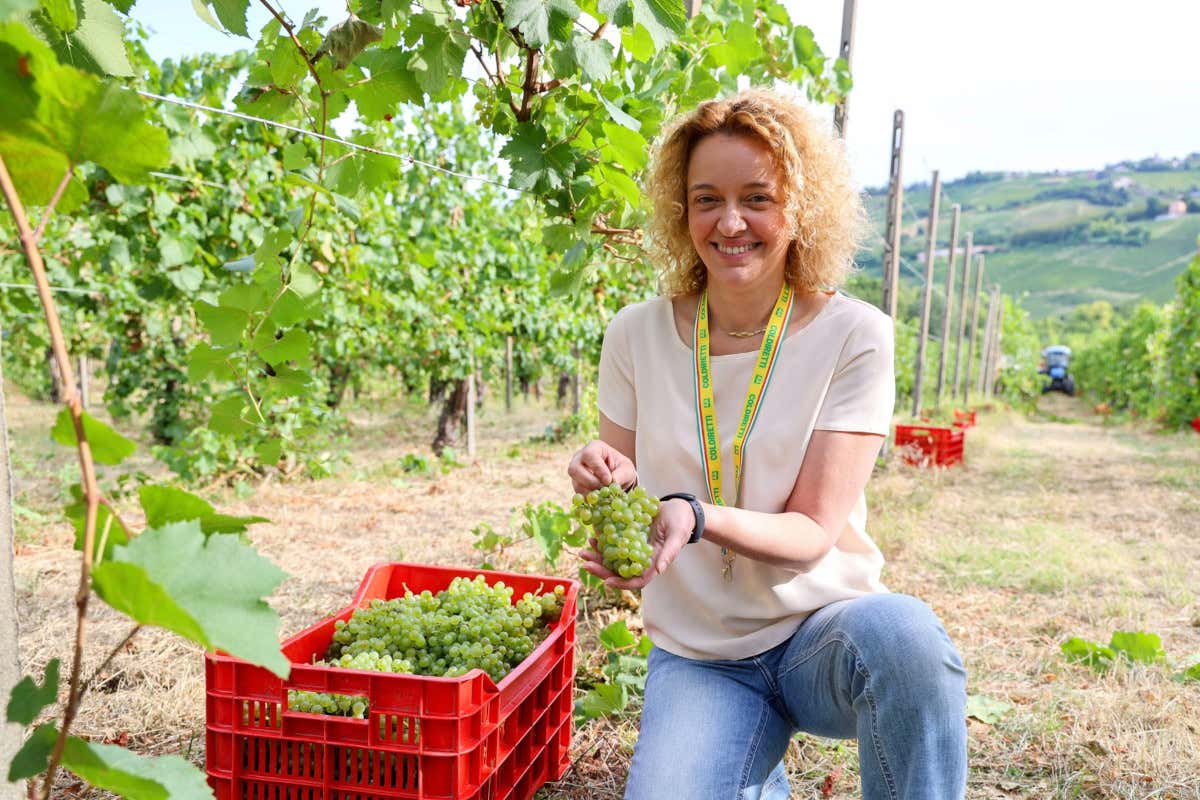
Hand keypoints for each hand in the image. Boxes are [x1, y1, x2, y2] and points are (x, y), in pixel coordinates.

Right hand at [567, 439, 636, 493]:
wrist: (617, 477)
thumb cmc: (621, 468)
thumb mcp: (627, 468)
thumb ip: (622, 473)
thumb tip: (613, 481)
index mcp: (594, 447)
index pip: (589, 455)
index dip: (598, 469)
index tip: (608, 480)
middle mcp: (580, 458)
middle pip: (574, 469)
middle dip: (591, 482)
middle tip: (604, 488)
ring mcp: (575, 471)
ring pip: (575, 483)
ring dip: (590, 492)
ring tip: (604, 495)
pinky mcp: (576, 484)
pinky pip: (577, 494)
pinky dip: (589, 499)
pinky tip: (599, 499)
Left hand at [578, 498, 695, 589]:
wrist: (679, 507)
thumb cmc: (682, 522)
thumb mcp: (677, 536)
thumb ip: (669, 552)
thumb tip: (660, 570)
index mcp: (653, 563)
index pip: (636, 580)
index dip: (622, 583)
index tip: (607, 581)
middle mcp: (640, 558)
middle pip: (619, 571)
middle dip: (601, 569)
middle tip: (585, 562)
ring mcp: (633, 547)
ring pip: (612, 558)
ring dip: (598, 556)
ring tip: (583, 551)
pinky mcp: (628, 536)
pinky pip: (613, 542)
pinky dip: (602, 541)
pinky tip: (592, 537)